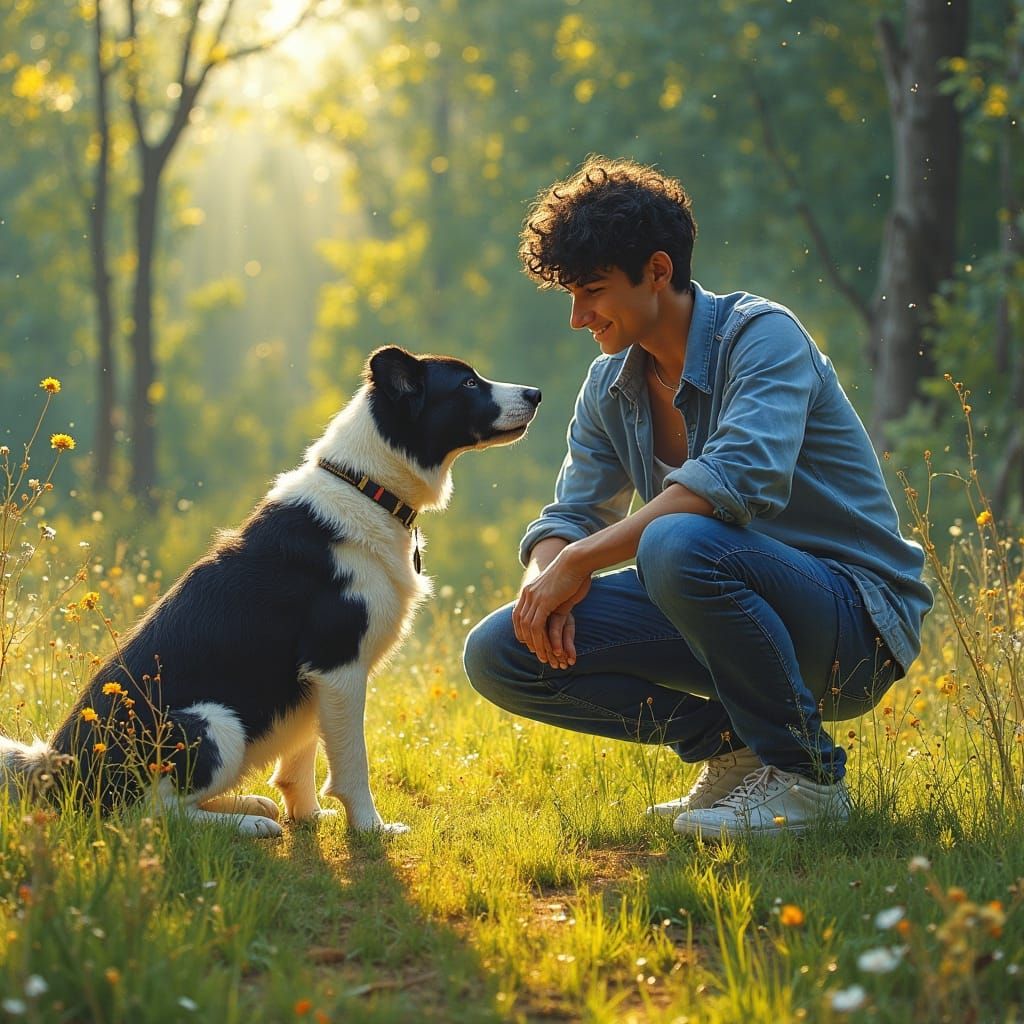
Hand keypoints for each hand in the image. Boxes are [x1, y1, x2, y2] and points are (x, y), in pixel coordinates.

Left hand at [512, 548, 591, 666]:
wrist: (576, 560)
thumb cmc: (573, 571)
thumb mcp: (557, 585)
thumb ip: (551, 595)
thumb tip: (555, 599)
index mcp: (529, 589)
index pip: (517, 614)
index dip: (521, 629)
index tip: (529, 641)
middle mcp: (527, 593)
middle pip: (519, 622)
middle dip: (526, 639)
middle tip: (535, 652)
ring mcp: (534, 597)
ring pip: (527, 627)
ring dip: (534, 644)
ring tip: (542, 656)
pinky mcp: (543, 602)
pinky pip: (536, 626)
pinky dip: (540, 640)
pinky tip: (547, 649)